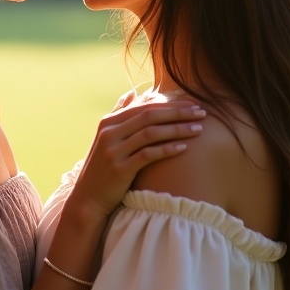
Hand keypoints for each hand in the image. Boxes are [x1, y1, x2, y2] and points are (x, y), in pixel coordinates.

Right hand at [69, 97, 204, 218]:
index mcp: (108, 122)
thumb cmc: (103, 166)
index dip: (170, 104)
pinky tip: (184, 148)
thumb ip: (118, 114)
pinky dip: (167, 149)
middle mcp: (110, 133)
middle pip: (149, 116)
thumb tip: (131, 92)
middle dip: (178, 113)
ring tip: (199, 129)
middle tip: (201, 113)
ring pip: (151, 133)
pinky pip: (148, 155)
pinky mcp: (120, 169)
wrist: (88, 197)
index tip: (192, 104)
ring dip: (177, 129)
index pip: (144, 106)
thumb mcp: (106, 137)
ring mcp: (114, 151)